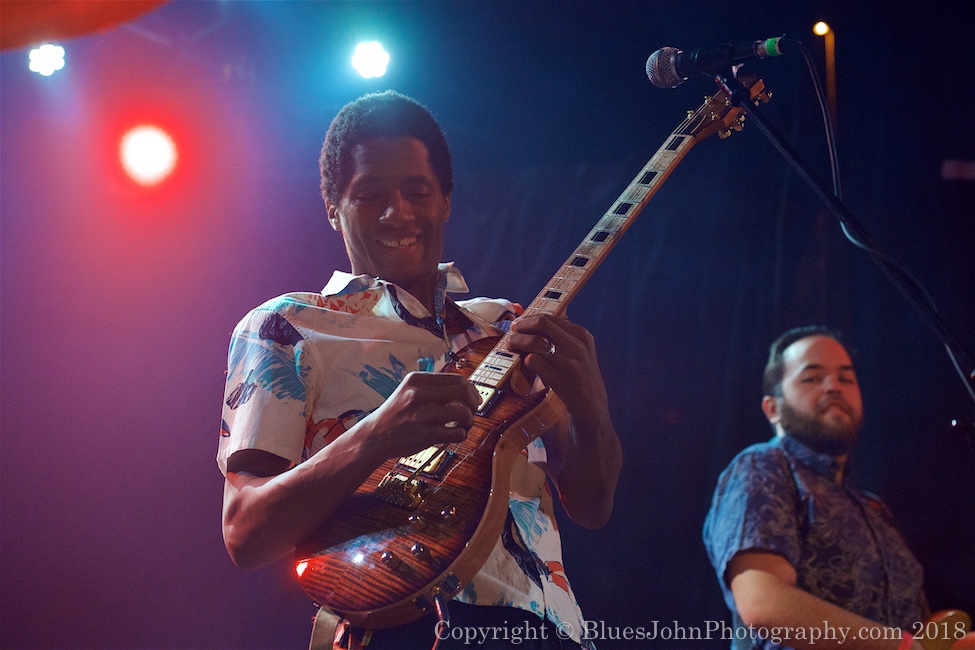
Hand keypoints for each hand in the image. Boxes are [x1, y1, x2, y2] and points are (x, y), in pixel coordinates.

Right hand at [358, 371, 480, 461]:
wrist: (374, 436)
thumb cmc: (397, 414)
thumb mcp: (409, 391)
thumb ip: (434, 388)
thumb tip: (468, 390)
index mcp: (417, 380)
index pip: (457, 379)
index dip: (471, 389)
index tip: (474, 399)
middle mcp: (419, 394)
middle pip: (463, 392)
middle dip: (474, 403)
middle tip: (472, 412)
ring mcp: (421, 414)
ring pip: (463, 413)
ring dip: (469, 421)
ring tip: (464, 426)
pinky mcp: (424, 435)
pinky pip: (456, 433)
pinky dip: (461, 435)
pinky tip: (455, 436)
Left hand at [507, 314, 610, 431]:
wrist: (591, 403)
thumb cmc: (581, 374)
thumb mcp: (581, 349)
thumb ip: (563, 335)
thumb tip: (534, 322)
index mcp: (581, 334)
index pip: (549, 317)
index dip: (530, 319)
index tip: (519, 324)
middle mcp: (576, 345)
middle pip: (541, 323)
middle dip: (522, 325)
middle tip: (512, 331)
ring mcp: (567, 361)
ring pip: (534, 341)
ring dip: (518, 341)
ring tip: (511, 346)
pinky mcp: (557, 378)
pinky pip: (532, 361)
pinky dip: (525, 360)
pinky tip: (526, 363)